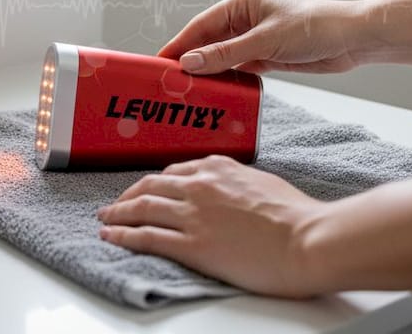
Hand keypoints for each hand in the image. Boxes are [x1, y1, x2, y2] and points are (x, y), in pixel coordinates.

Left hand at [97, 155, 325, 297]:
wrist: (307, 240)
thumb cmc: (296, 215)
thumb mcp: (262, 182)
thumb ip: (237, 182)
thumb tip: (230, 188)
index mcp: (218, 168)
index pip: (174, 170)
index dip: (155, 181)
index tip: (146, 188)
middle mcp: (199, 186)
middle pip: (150, 186)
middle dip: (128, 195)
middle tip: (115, 204)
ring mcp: (193, 214)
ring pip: (142, 208)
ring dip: (118, 213)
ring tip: (105, 219)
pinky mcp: (191, 244)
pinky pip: (146, 237)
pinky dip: (123, 235)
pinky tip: (111, 237)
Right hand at [160, 0, 364, 75]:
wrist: (353, 39)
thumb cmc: (313, 28)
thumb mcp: (264, 42)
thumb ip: (226, 54)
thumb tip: (189, 63)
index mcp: (242, 3)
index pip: (201, 25)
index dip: (179, 44)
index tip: (158, 62)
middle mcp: (245, 19)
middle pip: (208, 41)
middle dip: (189, 60)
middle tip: (168, 82)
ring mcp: (256, 38)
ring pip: (222, 56)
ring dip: (207, 72)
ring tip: (186, 91)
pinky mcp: (267, 56)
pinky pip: (238, 68)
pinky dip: (227, 79)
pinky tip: (214, 91)